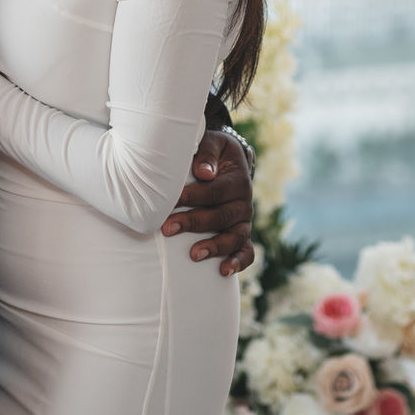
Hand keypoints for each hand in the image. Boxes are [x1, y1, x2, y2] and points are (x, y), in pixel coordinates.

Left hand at [164, 128, 254, 275]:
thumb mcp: (211, 144)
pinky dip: (238, 262)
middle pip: (221, 216)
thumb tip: (203, 173)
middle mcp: (244, 202)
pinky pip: (247, 251)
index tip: (169, 202)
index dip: (192, 197)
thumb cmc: (211, 154)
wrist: (226, 161)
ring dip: (214, 246)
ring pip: (235, 237)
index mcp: (237, 179)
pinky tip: (224, 270)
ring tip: (194, 255)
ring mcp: (244, 220)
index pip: (214, 191)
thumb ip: (206, 155)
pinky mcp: (242, 233)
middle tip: (168, 228)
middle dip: (194, 223)